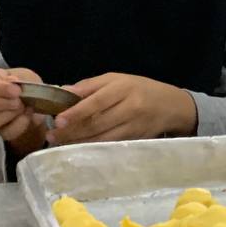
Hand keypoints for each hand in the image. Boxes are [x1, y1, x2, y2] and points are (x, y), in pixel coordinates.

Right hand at [0, 66, 45, 144]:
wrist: (38, 104)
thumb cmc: (25, 85)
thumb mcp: (25, 75)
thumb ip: (19, 77)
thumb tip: (10, 81)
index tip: (15, 90)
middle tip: (16, 101)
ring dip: (4, 116)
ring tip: (22, 107)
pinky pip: (4, 133)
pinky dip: (20, 124)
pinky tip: (28, 114)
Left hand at [48, 73, 196, 144]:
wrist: (173, 105)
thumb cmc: (140, 88)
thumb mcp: (117, 79)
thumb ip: (90, 85)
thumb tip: (62, 92)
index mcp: (124, 88)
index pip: (97, 101)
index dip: (77, 112)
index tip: (58, 119)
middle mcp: (131, 108)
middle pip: (98, 122)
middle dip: (73, 130)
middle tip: (52, 135)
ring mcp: (135, 126)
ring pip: (103, 137)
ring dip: (79, 142)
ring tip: (60, 143)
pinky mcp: (136, 140)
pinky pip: (111, 145)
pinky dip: (93, 147)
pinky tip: (78, 147)